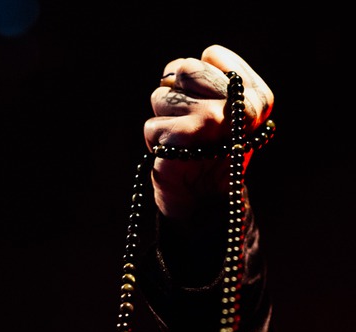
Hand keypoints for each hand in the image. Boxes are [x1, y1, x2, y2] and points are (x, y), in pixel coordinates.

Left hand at [144, 45, 273, 219]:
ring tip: (183, 141)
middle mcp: (237, 105)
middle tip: (191, 124)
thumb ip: (212, 82)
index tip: (207, 103)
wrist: (206, 201)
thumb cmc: (213, 152)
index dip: (198, 78)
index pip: (210, 55)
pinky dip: (156, 142)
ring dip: (164, 120)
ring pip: (160, 97)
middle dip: (177, 95)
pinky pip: (151, 126)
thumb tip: (177, 70)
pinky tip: (174, 155)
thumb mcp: (225, 112)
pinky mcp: (183, 139)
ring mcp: (210, 121)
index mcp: (256, 96)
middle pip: (183, 69)